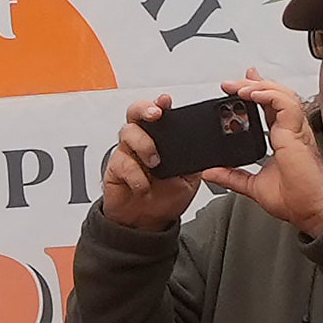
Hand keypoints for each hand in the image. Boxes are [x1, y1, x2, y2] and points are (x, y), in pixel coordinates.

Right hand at [100, 93, 203, 230]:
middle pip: (135, 112)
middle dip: (145, 109)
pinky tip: (144, 186)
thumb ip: (195, 160)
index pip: (158, 112)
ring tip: (155, 162)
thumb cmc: (166, 196)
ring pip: (127, 133)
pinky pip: (122, 163)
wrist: (147, 221)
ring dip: (144, 145)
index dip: (160, 103)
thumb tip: (207, 149)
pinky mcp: (115, 169)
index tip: (166, 101)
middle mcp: (142, 140)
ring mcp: (127, 153)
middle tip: (156, 115)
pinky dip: (136, 176)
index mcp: (162, 138)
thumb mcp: (191, 177)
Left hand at [197, 75, 322, 237]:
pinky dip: (268, 95)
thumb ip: (232, 176)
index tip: (239, 87)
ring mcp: (297, 131)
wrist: (312, 212)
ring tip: (238, 86)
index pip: (272, 107)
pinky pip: (285, 104)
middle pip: (276, 96)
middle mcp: (293, 131)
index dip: (258, 92)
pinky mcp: (297, 134)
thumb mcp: (253, 186)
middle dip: (253, 84)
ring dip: (258, 86)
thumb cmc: (296, 200)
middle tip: (231, 83)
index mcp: (285, 139)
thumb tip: (211, 172)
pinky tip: (252, 94)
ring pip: (282, 95)